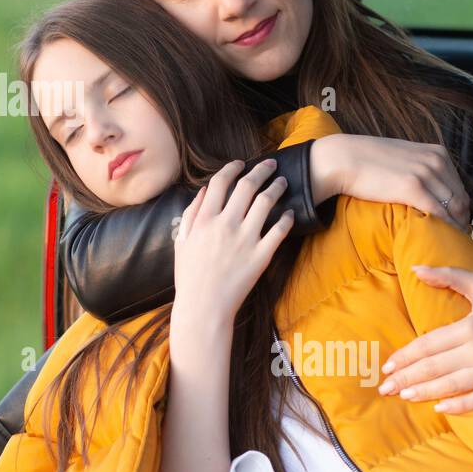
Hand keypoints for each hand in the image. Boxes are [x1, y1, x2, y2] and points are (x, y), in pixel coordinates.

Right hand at [172, 158, 294, 337]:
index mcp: (204, 220)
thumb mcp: (182, 241)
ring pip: (266, 202)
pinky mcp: (261, 256)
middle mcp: (225, 225)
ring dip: (277, 187)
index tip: (240, 164)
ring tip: (283, 182)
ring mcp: (245, 240)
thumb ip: (192, 214)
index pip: (220, 182)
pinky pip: (279, 230)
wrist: (203, 307)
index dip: (232, 168)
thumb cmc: (190, 276)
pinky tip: (290, 213)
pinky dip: (287, 218)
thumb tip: (204, 191)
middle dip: (261, 170)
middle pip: (247, 186)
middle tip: (271, 165)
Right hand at [310, 134, 471, 229]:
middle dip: (461, 220)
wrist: (343, 159)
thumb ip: (421, 167)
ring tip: (448, 241)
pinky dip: (443, 227)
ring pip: (453, 207)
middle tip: (455, 238)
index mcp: (437, 153)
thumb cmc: (367, 159)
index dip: (460, 208)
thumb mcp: (404, 156)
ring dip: (454, 227)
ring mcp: (425, 174)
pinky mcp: (412, 188)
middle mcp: (436, 161)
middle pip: (460, 198)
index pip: (459, 186)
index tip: (456, 223)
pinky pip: (438, 213)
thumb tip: (428, 186)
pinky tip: (439, 238)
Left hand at [377, 265, 472, 412]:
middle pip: (435, 366)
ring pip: (453, 384)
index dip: (405, 356)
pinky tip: (441, 408)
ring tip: (404, 396)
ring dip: (426, 391)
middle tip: (384, 388)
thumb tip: (416, 269)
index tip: (387, 366)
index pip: (428, 344)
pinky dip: (461, 406)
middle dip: (407, 377)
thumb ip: (448, 275)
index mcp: (470, 326)